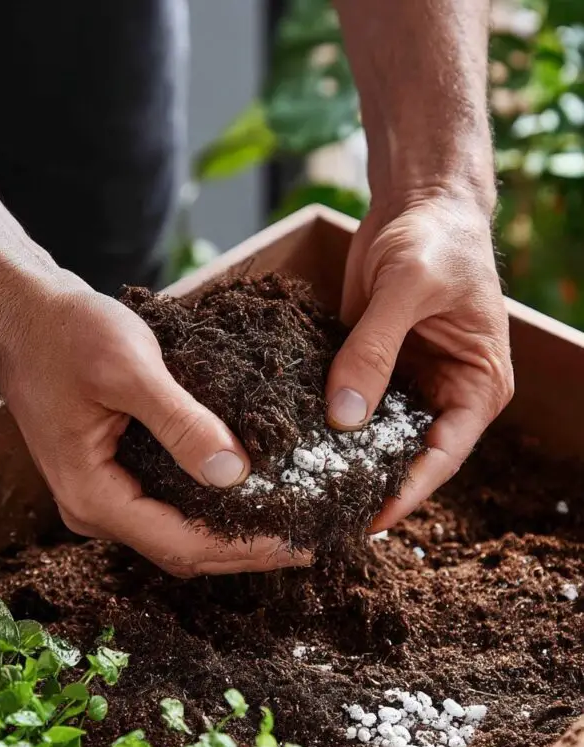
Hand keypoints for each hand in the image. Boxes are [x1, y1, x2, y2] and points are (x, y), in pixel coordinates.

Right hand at [0, 271, 309, 576]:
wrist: (20, 311)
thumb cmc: (65, 332)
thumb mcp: (130, 369)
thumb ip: (180, 423)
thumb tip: (234, 473)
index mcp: (93, 496)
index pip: (183, 544)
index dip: (246, 549)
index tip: (300, 543)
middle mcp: (94, 509)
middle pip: (183, 551)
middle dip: (246, 551)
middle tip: (308, 542)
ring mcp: (100, 496)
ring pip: (176, 535)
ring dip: (231, 534)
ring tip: (288, 525)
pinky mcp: (111, 476)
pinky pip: (167, 509)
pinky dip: (210, 510)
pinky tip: (248, 496)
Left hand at [326, 191, 513, 529]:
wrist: (418, 201)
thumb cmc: (434, 238)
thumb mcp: (407, 288)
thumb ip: (374, 350)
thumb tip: (344, 416)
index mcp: (478, 386)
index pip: (444, 454)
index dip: (408, 491)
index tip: (369, 519)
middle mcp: (445, 395)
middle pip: (409, 456)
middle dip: (371, 484)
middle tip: (324, 515)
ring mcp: (407, 386)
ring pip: (376, 438)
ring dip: (344, 460)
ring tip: (303, 492)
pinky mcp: (372, 371)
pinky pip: (350, 408)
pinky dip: (326, 426)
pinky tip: (293, 448)